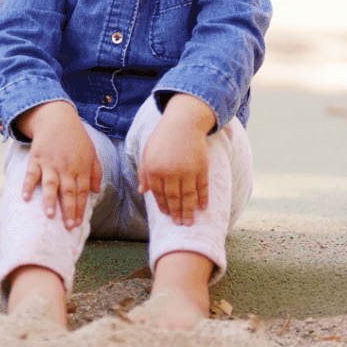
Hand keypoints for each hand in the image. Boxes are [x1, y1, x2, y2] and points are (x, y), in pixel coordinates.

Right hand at [19, 101, 101, 229]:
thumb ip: (95, 171)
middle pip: (68, 191)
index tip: (77, 223)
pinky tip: (25, 197)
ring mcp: (50, 163)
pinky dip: (27, 185)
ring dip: (50, 200)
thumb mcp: (92, 151)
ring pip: (51, 185)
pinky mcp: (36, 158)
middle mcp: (66, 167)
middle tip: (68, 226)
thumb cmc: (76, 137)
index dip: (80, 208)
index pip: (82, 191)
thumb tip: (95, 191)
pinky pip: (31, 174)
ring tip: (50, 215)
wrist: (57, 118)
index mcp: (81, 167)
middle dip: (69, 210)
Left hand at [139, 95, 214, 225]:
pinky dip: (203, 198)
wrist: (184, 122)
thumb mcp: (147, 152)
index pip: (158, 193)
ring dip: (189, 211)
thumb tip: (142, 192)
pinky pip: (202, 187)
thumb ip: (143, 173)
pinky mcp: (201, 167)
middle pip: (174, 198)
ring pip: (188, 196)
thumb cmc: (163, 137)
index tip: (167, 214)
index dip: (163, 206)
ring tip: (189, 222)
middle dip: (177, 213)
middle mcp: (170, 172)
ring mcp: (187, 170)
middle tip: (180, 224)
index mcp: (154, 169)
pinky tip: (203, 207)